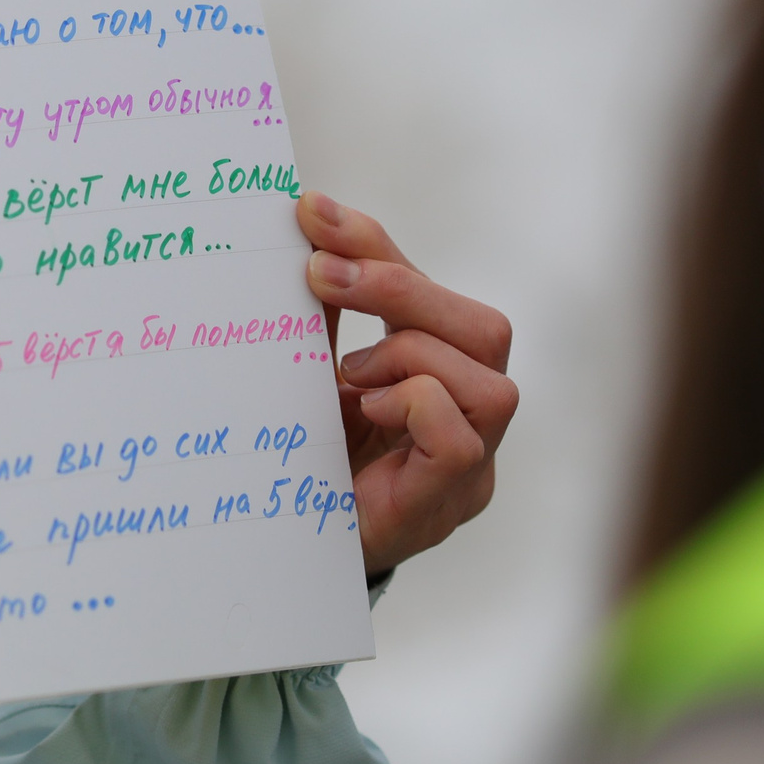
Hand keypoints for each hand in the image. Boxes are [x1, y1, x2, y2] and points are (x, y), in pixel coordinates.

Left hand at [299, 191, 515, 574]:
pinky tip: (368, 409)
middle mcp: (471, 419)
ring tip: (349, 377)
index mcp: (440, 375)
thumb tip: (305, 215)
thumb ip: (323, 306)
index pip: (435, 294)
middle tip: (320, 277)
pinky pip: (463, 437)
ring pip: (490, 382)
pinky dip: (415, 405)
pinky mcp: (448, 502)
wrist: (273, 549)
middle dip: (401, 289)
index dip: (377, 246)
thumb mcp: (309, 368)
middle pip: (486, 329)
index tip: (310, 214)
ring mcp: (472, 466)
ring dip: (409, 356)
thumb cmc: (299, 456)